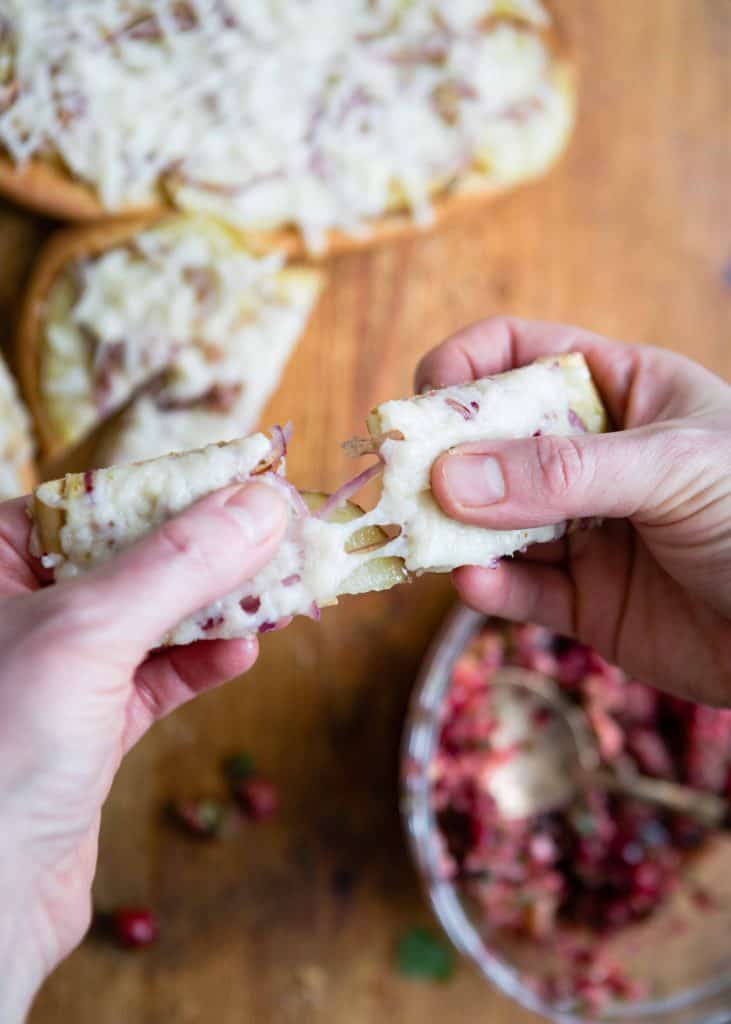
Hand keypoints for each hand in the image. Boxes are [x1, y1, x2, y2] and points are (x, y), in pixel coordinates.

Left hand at [0, 482, 285, 1021]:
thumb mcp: (87, 634)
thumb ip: (177, 565)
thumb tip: (261, 504)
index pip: (97, 499)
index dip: (178, 490)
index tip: (252, 484)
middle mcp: (20, 609)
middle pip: (135, 557)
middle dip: (210, 554)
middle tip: (282, 539)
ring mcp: (54, 670)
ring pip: (153, 617)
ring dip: (218, 609)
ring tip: (278, 596)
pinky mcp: (87, 726)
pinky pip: (157, 676)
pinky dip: (203, 664)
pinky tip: (242, 655)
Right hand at [418, 317, 730, 706]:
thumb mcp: (670, 469)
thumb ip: (560, 472)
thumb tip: (445, 475)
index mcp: (621, 392)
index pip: (522, 354)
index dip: (465, 368)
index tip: (420, 402)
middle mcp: (592, 456)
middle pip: (492, 441)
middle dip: (441, 459)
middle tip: (396, 480)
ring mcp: (584, 529)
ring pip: (493, 521)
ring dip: (451, 529)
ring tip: (417, 538)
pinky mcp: (582, 600)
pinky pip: (521, 591)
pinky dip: (491, 589)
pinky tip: (475, 583)